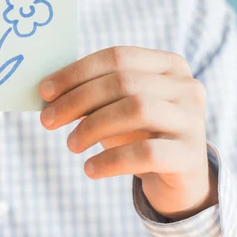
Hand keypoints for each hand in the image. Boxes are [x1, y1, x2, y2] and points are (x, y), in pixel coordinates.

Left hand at [39, 47, 217, 220]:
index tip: (44, 92)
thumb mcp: (117, 108)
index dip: (76, 72)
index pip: (117, 56)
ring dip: (92, 127)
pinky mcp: (190, 156)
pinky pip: (145, 153)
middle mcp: (186, 87)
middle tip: (47, 121)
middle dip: (77, 100)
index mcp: (168, 64)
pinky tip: (90, 169)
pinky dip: (111, 160)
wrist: (179, 180)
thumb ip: (91, 94)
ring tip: (71, 145)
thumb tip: (47, 92)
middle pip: (123, 82)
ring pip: (136, 110)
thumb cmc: (141, 135)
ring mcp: (192, 120)